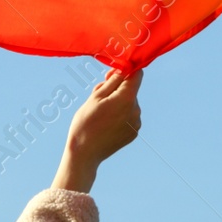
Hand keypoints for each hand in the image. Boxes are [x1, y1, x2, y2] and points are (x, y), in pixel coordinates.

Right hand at [52, 69, 142, 192]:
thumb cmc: (86, 122)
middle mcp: (136, 110)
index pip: (137, 74)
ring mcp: (136, 123)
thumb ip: (112, 81)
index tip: (112, 73)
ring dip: (117, 102)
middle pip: (131, 90)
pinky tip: (106, 123)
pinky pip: (129, 116)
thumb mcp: (95, 97)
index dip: (126, 69)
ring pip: (129, 103)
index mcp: (127, 98)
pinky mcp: (134, 133)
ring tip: (99, 113)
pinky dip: (120, 115)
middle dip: (117, 89)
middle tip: (97, 96)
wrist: (85, 153)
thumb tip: (124, 69)